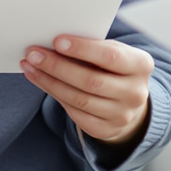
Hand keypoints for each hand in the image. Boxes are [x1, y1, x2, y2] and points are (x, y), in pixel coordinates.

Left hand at [23, 35, 154, 146]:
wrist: (128, 102)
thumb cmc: (115, 68)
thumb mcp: (114, 53)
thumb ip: (93, 47)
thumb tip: (54, 43)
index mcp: (141, 65)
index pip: (111, 57)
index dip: (83, 49)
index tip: (57, 41)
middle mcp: (135, 93)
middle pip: (91, 81)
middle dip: (58, 66)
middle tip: (34, 54)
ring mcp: (121, 115)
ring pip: (78, 99)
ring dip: (49, 81)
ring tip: (30, 65)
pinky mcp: (105, 129)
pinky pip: (74, 112)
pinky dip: (53, 94)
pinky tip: (40, 80)